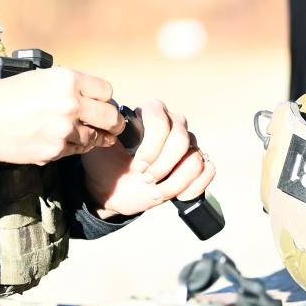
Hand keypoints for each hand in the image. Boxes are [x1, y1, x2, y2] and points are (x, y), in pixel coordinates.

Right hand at [0, 67, 123, 165]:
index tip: (100, 104)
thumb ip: (66, 86)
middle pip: (111, 116)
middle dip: (112, 122)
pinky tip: (62, 141)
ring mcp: (65, 130)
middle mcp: (70, 103)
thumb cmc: (3, 97)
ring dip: (93, 137)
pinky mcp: (56, 151)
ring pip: (96, 138)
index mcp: (66, 79)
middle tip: (109, 125)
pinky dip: (74, 148)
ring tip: (82, 134)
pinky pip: (77, 151)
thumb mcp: (37, 78)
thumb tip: (88, 96)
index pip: (106, 91)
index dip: (103, 98)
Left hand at [80, 98, 215, 218]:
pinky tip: (178, 195)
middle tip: (145, 177)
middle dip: (162, 165)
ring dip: (174, 181)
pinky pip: (209, 169)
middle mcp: (172, 124)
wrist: (111, 188)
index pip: (161, 118)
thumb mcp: (96, 144)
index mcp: (151, 112)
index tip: (138, 165)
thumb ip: (101, 126)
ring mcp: (186, 145)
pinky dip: (195, 186)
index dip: (152, 145)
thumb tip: (109, 111)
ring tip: (156, 189)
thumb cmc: (104, 163)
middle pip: (181, 138)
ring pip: (195, 157)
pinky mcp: (195, 165)